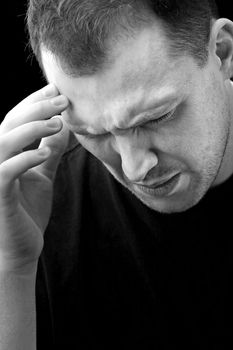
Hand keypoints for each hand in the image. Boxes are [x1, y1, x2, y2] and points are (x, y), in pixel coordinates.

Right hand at [0, 84, 69, 273]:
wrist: (21, 248)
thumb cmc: (28, 211)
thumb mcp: (42, 175)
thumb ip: (49, 151)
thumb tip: (64, 126)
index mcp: (4, 154)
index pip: (14, 120)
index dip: (33, 103)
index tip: (56, 90)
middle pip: (9, 124)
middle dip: (36, 108)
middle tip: (62, 99)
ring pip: (3, 142)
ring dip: (31, 129)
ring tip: (58, 122)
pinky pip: (5, 172)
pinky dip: (23, 159)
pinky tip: (44, 153)